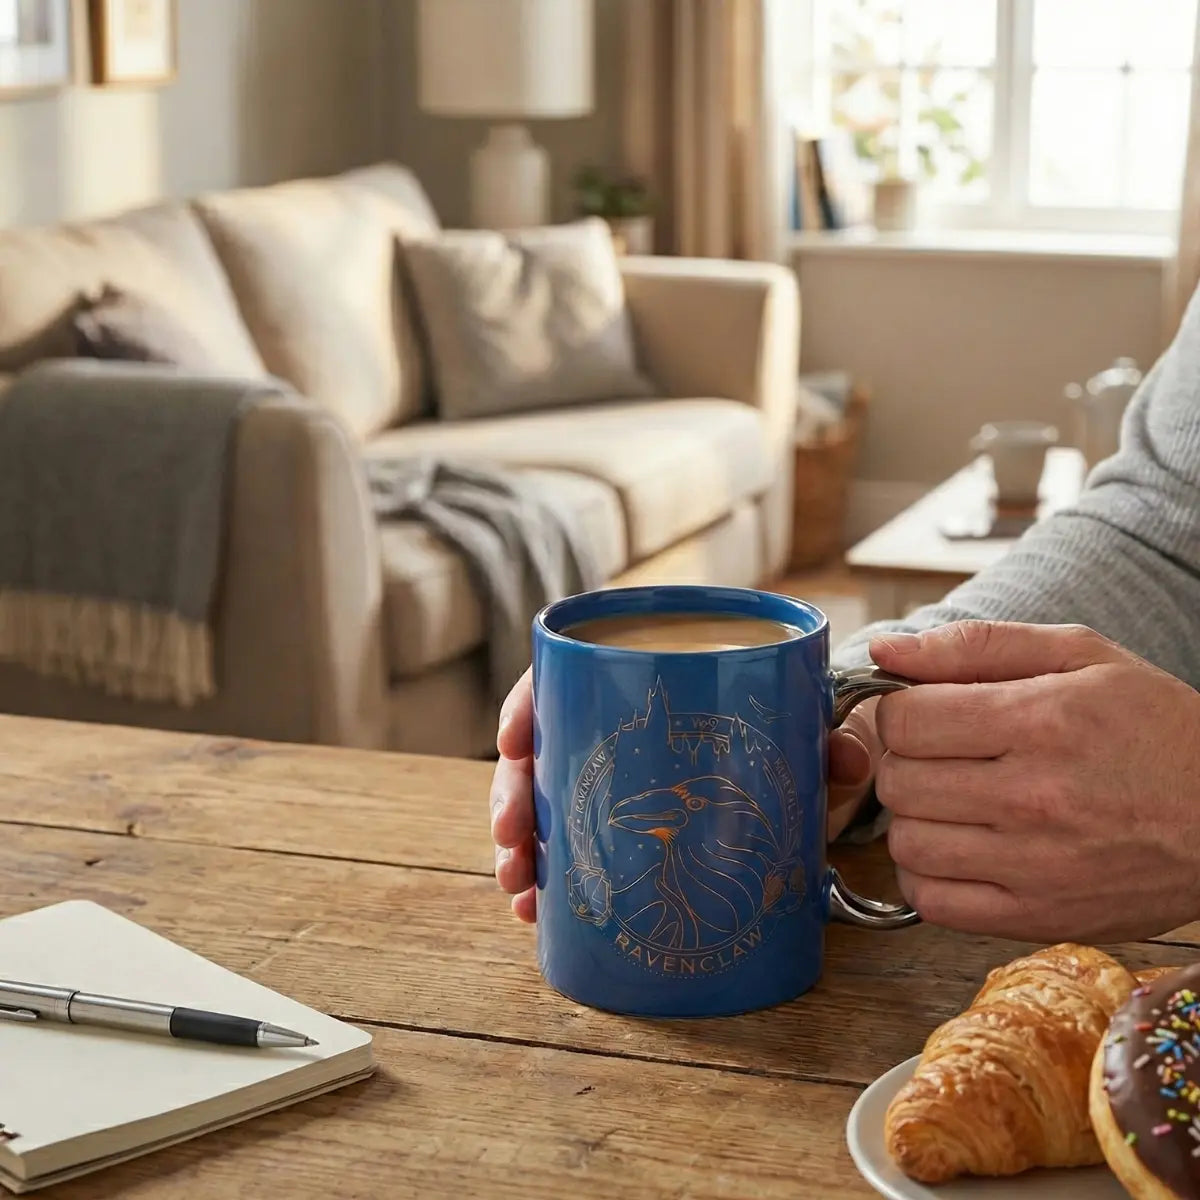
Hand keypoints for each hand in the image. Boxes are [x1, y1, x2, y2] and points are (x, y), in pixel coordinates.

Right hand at [489, 672, 882, 922]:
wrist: (779, 754)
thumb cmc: (770, 724)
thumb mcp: (794, 727)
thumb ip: (821, 738)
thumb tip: (849, 760)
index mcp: (632, 684)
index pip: (563, 679)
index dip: (527, 707)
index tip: (511, 743)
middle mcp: (604, 727)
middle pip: (538, 750)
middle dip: (512, 796)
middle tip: (512, 839)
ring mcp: (600, 776)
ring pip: (539, 802)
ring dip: (520, 846)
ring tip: (519, 890)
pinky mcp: (607, 823)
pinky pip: (562, 843)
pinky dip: (545, 877)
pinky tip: (534, 910)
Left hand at [871, 620, 1199, 942]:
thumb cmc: (1154, 726)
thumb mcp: (1080, 656)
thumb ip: (974, 645)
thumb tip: (884, 648)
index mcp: (1042, 721)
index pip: (905, 719)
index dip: (901, 711)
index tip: (923, 714)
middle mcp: (1035, 796)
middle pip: (898, 780)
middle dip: (904, 761)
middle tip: (939, 757)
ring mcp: (1036, 864)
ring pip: (906, 842)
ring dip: (913, 819)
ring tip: (950, 802)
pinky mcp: (1039, 917)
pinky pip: (933, 903)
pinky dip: (926, 876)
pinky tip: (957, 849)